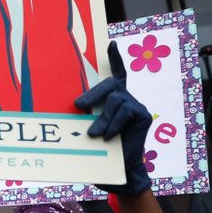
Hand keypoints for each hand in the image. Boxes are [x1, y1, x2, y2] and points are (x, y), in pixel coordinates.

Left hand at [74, 43, 151, 195]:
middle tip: (77, 105)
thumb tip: (68, 106)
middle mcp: (126, 97)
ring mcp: (136, 104)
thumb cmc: (101, 149)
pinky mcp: (143, 114)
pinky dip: (114, 124)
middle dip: (93, 93)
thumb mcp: (88, 128)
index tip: (111, 42)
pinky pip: (125, 111)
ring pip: (115, 100)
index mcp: (113, 97)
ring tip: (94, 134)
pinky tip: (109, 137)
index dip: (115, 57)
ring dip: (101, 118)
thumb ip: (85, 115)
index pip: (116, 73)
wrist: (122, 170)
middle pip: (110, 84)